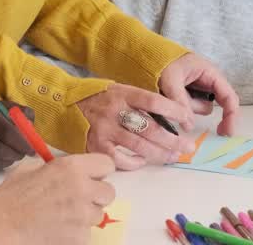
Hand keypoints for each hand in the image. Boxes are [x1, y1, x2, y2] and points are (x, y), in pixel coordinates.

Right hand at [0, 98, 36, 172]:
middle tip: (25, 153)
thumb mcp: (1, 106)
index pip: (5, 131)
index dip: (22, 142)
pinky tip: (2, 158)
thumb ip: (19, 113)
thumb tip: (31, 128)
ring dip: (9, 160)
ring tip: (14, 153)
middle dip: (16, 153)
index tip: (32, 148)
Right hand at [0, 154, 115, 244]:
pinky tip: (57, 230)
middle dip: (95, 196)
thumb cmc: (11, 197)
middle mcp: (82, 189)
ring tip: (62, 216)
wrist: (0, 226)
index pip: (106, 164)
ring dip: (85, 216)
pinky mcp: (80, 238)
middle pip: (109, 192)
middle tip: (77, 199)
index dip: (98, 171)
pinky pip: (86, 234)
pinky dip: (75, 234)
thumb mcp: (30, 168)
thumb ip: (53, 165)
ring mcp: (83, 216)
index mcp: (71, 167)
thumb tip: (64, 168)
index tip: (90, 177)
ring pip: (98, 215)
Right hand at [76, 83, 195, 169]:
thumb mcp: (117, 90)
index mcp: (123, 93)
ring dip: (160, 153)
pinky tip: (143, 161)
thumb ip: (137, 102)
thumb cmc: (96, 97)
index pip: (154, 101)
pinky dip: (135, 162)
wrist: (63, 103)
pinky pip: (120, 159)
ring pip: (139, 146)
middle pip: (151, 128)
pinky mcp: (96, 146)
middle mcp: (115, 111)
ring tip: (173, 156)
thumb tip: (167, 117)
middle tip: (188, 147)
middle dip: (173, 140)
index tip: (188, 119)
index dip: (174, 111)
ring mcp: (105, 129)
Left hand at [159, 52, 239, 135]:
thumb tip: (189, 126)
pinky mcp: (186, 95)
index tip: (226, 133)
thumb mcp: (170, 79)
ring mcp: (196, 90)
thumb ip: (180, 102)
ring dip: (184, 107)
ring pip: (197, 109)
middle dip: (196, 110)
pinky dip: (178, 108)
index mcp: (210, 73)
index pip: (229, 97)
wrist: (146, 54)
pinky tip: (167, 96)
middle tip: (185, 118)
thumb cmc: (161, 61)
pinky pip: (187, 108)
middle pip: (211, 106)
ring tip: (167, 92)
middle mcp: (206, 82)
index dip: (231, 116)